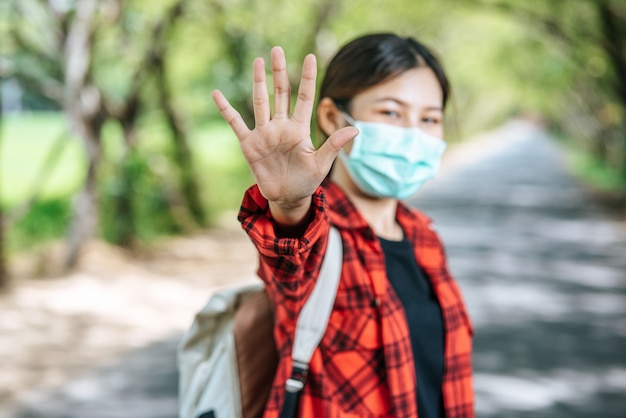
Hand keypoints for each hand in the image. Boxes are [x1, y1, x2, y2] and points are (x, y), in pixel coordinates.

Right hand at [212, 47, 356, 224]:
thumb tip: (355, 129)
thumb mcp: (321, 163)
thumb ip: (333, 144)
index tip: (311, 57)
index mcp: (300, 129)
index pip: (305, 97)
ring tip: (257, 61)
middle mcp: (282, 126)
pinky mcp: (249, 144)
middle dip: (279, 72)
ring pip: (261, 102)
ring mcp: (265, 133)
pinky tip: (217, 94)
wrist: (288, 197)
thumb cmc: (307, 180)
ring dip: (258, 82)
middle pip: (281, 93)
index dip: (308, 78)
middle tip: (277, 50)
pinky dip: (226, 109)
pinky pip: (236, 123)